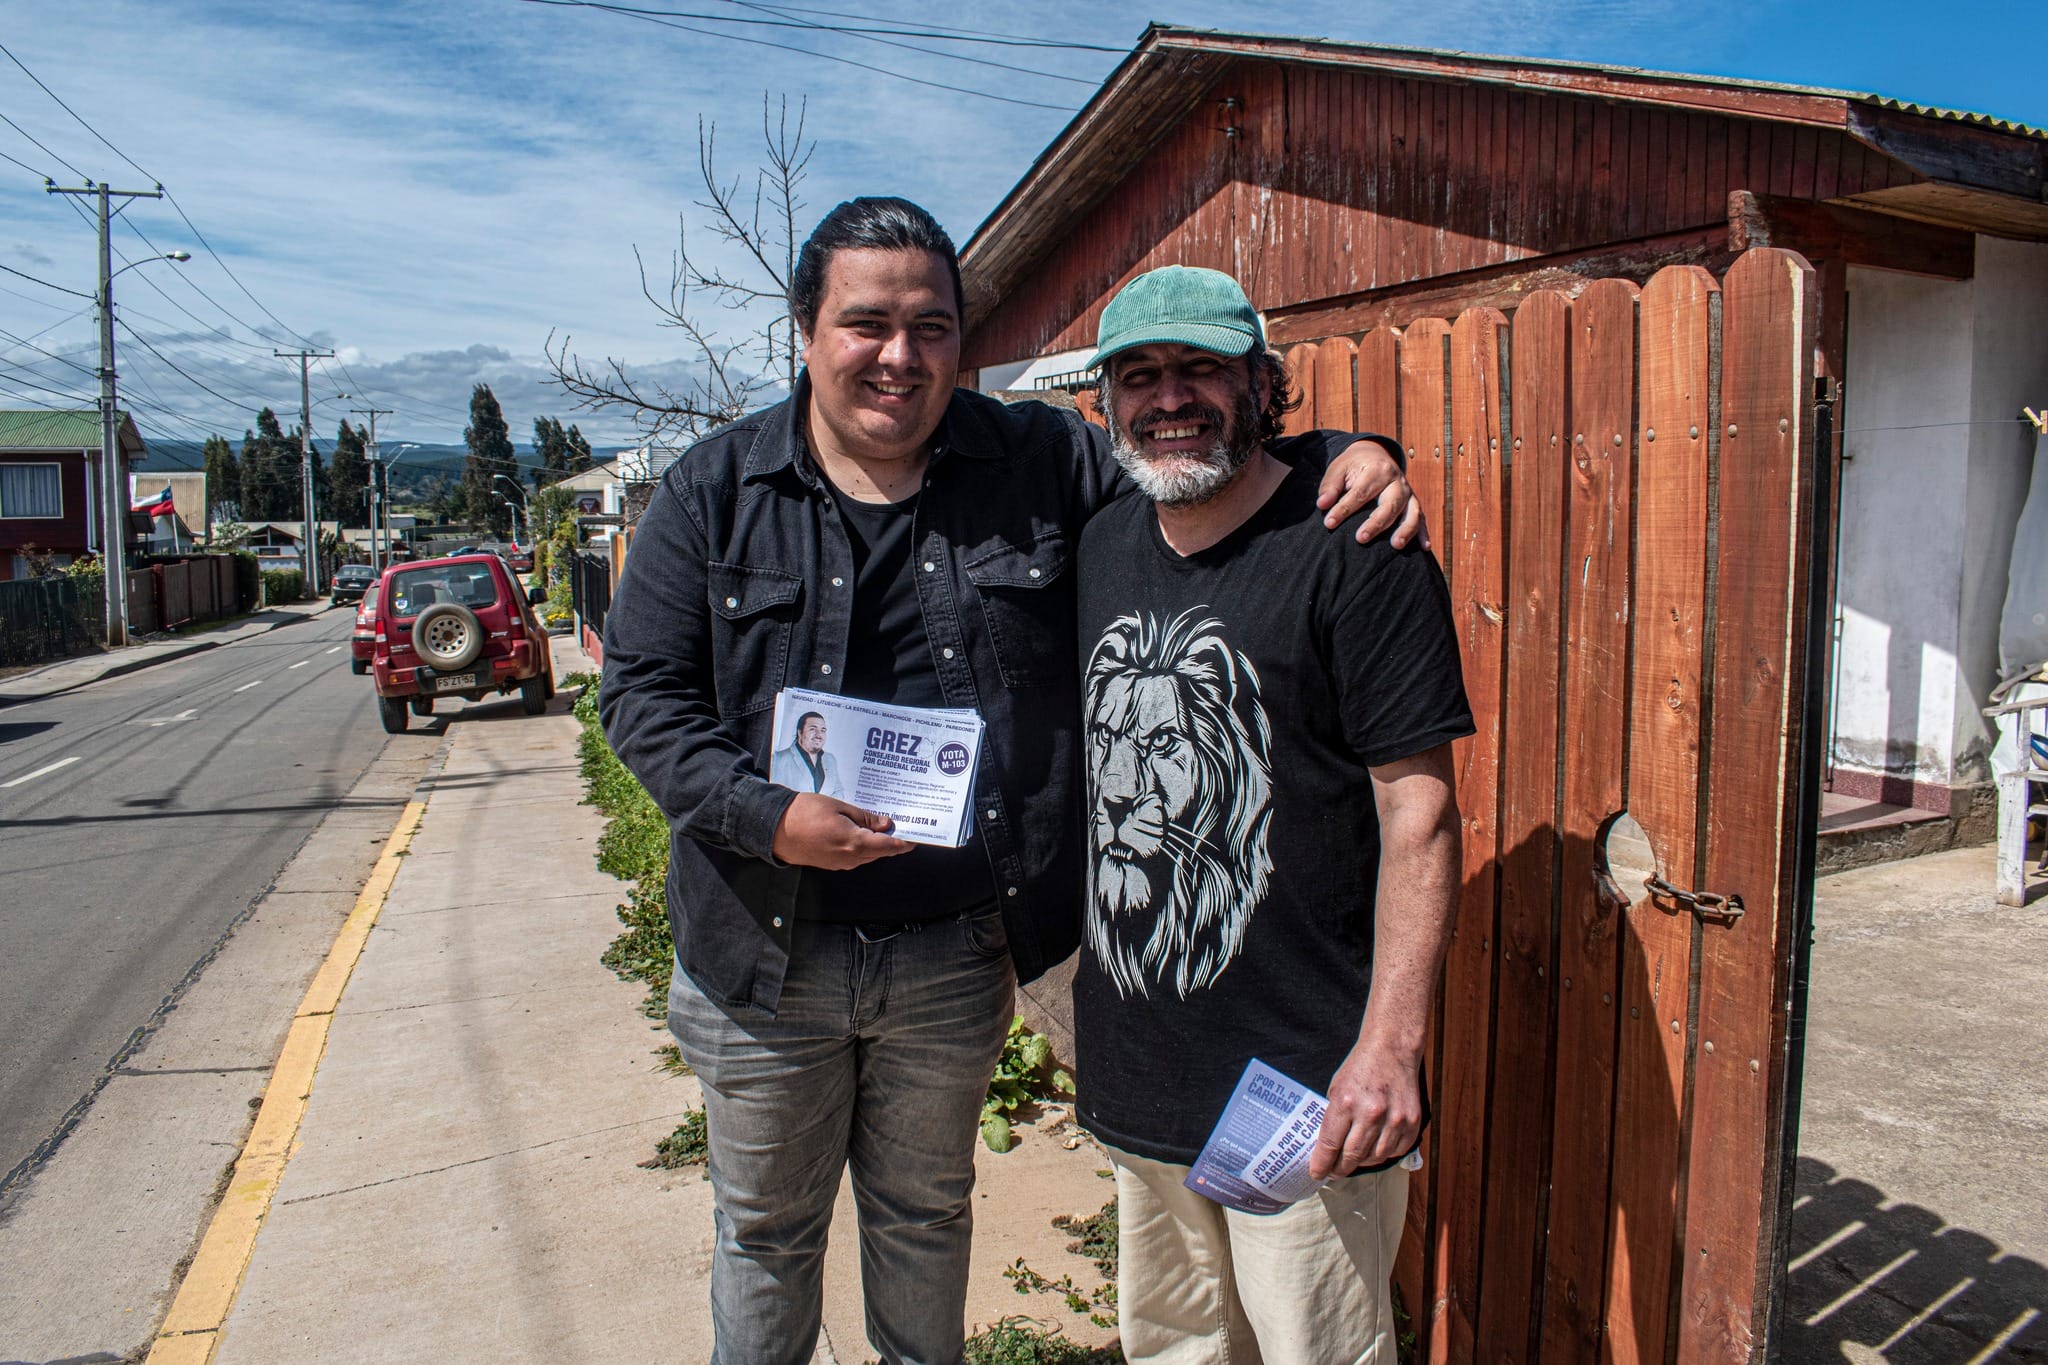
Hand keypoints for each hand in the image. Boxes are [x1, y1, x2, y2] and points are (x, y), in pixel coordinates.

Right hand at [771, 793, 914, 869]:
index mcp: (854, 843)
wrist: (774, 829)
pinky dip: (864, 847)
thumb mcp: (838, 807)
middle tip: (904, 826)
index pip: (889, 846)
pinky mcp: (831, 864)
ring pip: (868, 855)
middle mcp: (850, 858)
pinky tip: (863, 833)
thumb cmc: (804, 813)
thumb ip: (864, 817)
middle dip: (894, 841)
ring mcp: (840, 864)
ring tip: (884, 827)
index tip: (917, 835)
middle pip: (880, 852)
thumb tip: (885, 824)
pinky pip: (855, 857)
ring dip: (878, 844)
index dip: (904, 841)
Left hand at [1309, 1040, 1424, 1180]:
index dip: (1322, 1164)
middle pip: (1352, 1156)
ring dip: (1361, 1163)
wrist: (1392, 1049)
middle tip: (1333, 1171)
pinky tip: (1374, 1149)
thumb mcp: (1337, 1088)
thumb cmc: (1360, 1068)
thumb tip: (1326, 1149)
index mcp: (1346, 1102)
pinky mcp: (1412, 1122)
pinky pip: (1395, 1151)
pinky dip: (1383, 1154)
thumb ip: (1334, 1118)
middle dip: (1339, 1168)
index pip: (1330, 1145)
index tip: (1316, 1173)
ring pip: (1374, 1158)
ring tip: (1353, 1160)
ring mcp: (1394, 1119)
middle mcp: (1371, 1112)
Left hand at [1316, 441, 1430, 548]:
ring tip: (1395, 546)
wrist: (1374, 454)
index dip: (1344, 509)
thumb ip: (1330, 486)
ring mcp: (1408, 492)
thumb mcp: (1339, 468)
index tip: (1329, 523)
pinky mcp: (1413, 502)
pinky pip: (1422, 518)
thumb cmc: (1353, 466)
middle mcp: (1397, 480)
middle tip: (1360, 539)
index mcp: (1377, 469)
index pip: (1360, 492)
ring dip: (1406, 529)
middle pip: (1390, 503)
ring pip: (1412, 511)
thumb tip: (1322, 504)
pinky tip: (1424, 548)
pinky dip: (1424, 532)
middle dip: (1376, 522)